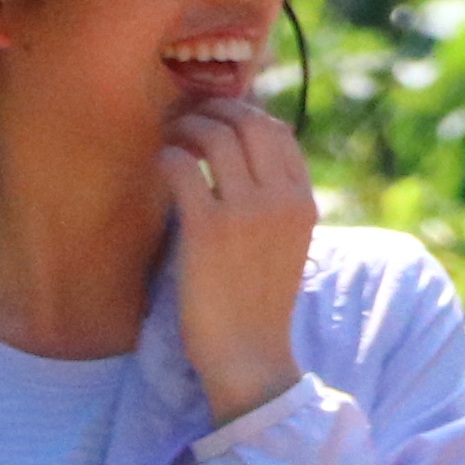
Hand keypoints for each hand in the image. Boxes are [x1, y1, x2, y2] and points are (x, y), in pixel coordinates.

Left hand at [163, 99, 322, 423]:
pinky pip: (182, 168)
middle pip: (247, 123)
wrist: (250, 353)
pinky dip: (167, 158)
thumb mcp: (286, 244)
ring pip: (213, 137)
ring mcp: (247, 212)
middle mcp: (282, 199)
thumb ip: (274, 201)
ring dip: (185, 129)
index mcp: (304, 201)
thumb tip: (242, 156)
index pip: (278, 132)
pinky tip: (160, 168)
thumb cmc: (258, 301)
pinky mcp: (208, 229)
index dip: (243, 113)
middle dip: (212, 111)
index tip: (216, 118)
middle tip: (185, 120)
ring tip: (170, 140)